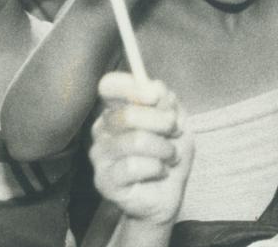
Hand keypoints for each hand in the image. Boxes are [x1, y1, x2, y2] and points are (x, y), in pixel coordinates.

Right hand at [91, 72, 192, 228]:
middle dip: (163, 122)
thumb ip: (165, 101)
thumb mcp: (176, 121)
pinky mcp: (104, 181)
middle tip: (174, 132)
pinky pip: (134, 166)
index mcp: (118, 109)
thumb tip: (153, 89)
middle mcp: (103, 130)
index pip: (109, 86)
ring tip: (169, 155)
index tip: (155, 96)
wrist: (170, 190)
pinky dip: (157, 168)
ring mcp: (100, 156)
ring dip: (164, 148)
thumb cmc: (169, 152)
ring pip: (135, 141)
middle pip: (128, 114)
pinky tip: (158, 172)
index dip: (132, 87)